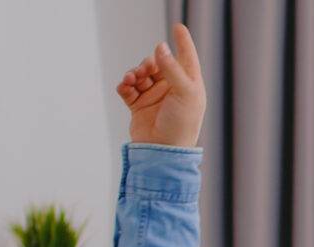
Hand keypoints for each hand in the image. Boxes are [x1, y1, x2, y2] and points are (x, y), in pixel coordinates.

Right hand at [117, 22, 207, 148]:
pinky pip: (128, 89)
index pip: (187, 58)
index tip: (178, 27)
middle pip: (157, 64)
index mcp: (188, 85)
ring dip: (134, 73)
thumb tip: (160, 47)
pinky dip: (125, 85)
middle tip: (145, 70)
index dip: (183, 42)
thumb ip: (172, 68)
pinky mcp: (139, 106)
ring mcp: (154, 97)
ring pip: (141, 74)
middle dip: (148, 63)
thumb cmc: (181, 125)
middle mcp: (171, 89)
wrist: (162, 152)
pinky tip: (125, 86)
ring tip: (132, 79)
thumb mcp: (184, 93)